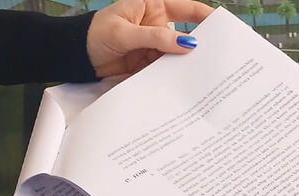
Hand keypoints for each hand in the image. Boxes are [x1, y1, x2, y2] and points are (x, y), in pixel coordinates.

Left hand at [86, 0, 212, 77]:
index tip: (224, 26)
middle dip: (201, 45)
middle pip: (187, 35)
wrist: (74, 58)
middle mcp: (158, 26)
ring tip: (204, 77)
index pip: (187, 8)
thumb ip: (156, 38)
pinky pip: (167, 71)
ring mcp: (155, 48)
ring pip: (179, 56)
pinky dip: (175, 78)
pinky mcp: (150, 66)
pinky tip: (185, 85)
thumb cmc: (94, 34)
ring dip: (188, 66)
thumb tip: (188, 44)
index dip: (206, 15)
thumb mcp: (124, 33)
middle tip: (219, 58)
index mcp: (154, 7)